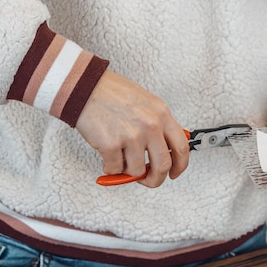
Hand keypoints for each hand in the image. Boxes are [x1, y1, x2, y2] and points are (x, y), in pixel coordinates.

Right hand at [76, 70, 189, 186]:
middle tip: (147, 180)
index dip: (180, 166)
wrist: (84, 86)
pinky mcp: (111, 144)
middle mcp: (150, 125)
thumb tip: (165, 149)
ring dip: (128, 170)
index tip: (174, 173)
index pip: (182, 148)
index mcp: (162, 114)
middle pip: (163, 166)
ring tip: (120, 159)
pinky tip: (107, 157)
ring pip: (137, 170)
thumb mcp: (146, 103)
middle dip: (155, 179)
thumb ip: (159, 125)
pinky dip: (110, 168)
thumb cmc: (112, 93)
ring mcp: (132, 136)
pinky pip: (115, 169)